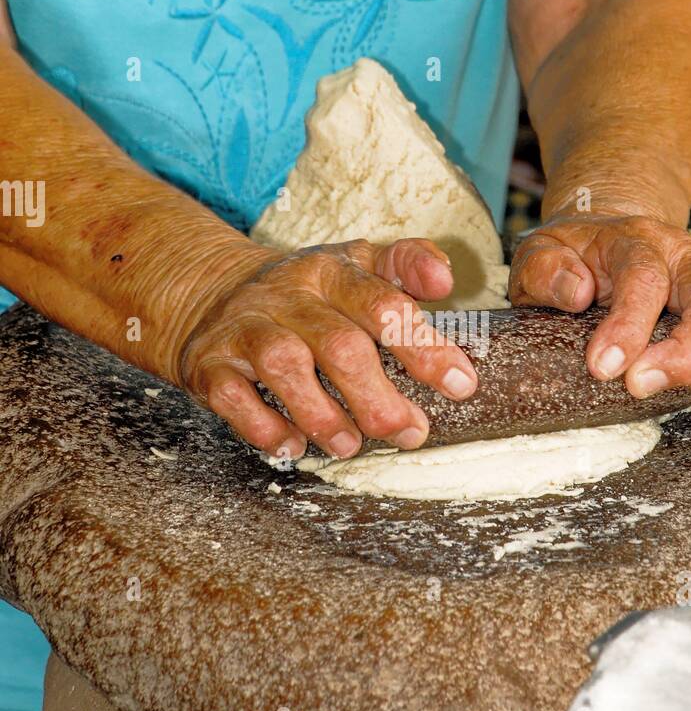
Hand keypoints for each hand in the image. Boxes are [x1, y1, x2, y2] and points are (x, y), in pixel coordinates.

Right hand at [177, 238, 477, 458]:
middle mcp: (288, 295)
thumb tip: (445, 276)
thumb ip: (405, 264)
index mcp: (332, 271)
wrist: (209, 292)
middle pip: (340, 346)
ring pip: (285, 368)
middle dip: (379, 398)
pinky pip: (234, 397)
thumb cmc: (306, 293)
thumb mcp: (354, 264)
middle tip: (410, 432)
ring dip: (325, 416)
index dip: (425, 347)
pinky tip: (294, 446)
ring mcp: (245, 327)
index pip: (384, 304)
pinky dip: (267, 428)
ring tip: (351, 444)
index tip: (461, 384)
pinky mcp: (209, 362)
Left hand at [509, 213, 690, 395]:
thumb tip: (576, 292)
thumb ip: (544, 272)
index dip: (628, 329)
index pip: (644, 280)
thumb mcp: (539, 256)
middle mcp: (686, 253)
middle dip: (687, 352)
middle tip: (644, 387)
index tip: (602, 369)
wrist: (609, 236)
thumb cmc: (573, 258)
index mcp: (634, 242)